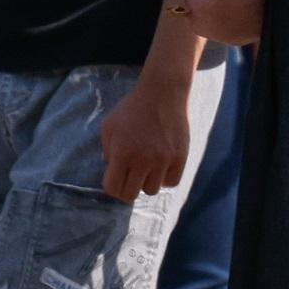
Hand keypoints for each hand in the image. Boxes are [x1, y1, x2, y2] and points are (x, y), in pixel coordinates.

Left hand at [98, 74, 192, 201]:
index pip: (113, 188)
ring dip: (146, 182)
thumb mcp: (109, 126)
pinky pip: (171, 182)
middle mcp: (143, 160)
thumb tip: (113, 169)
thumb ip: (107, 151)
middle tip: (129, 177)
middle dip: (126, 188)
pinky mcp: (180, 158)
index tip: (114, 177)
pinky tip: (161, 166)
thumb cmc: (132, 108)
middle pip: (131, 194)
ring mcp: (163, 160)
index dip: (111, 186)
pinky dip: (165, 178)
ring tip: (146, 169)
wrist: (163, 93)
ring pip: (152, 190)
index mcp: (121, 153)